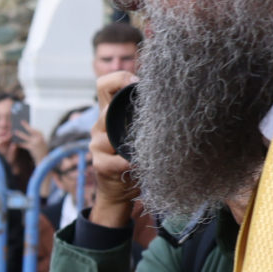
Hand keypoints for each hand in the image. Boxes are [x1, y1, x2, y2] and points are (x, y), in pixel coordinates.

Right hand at [88, 71, 137, 228]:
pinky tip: (139, 167)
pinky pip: (117, 160)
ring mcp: (96, 145)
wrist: (119, 193)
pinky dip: (131, 164)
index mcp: (108, 114)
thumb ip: (144, 116)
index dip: (120, 78)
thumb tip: (176, 96)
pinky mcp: (100, 164)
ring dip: (130, 143)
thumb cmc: (134, 159)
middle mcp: (99, 126)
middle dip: (128, 113)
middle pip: (106, 108)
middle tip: (149, 121)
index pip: (104, 84)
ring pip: (109, 134)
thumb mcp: (138, 133)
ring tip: (146, 150)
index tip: (139, 85)